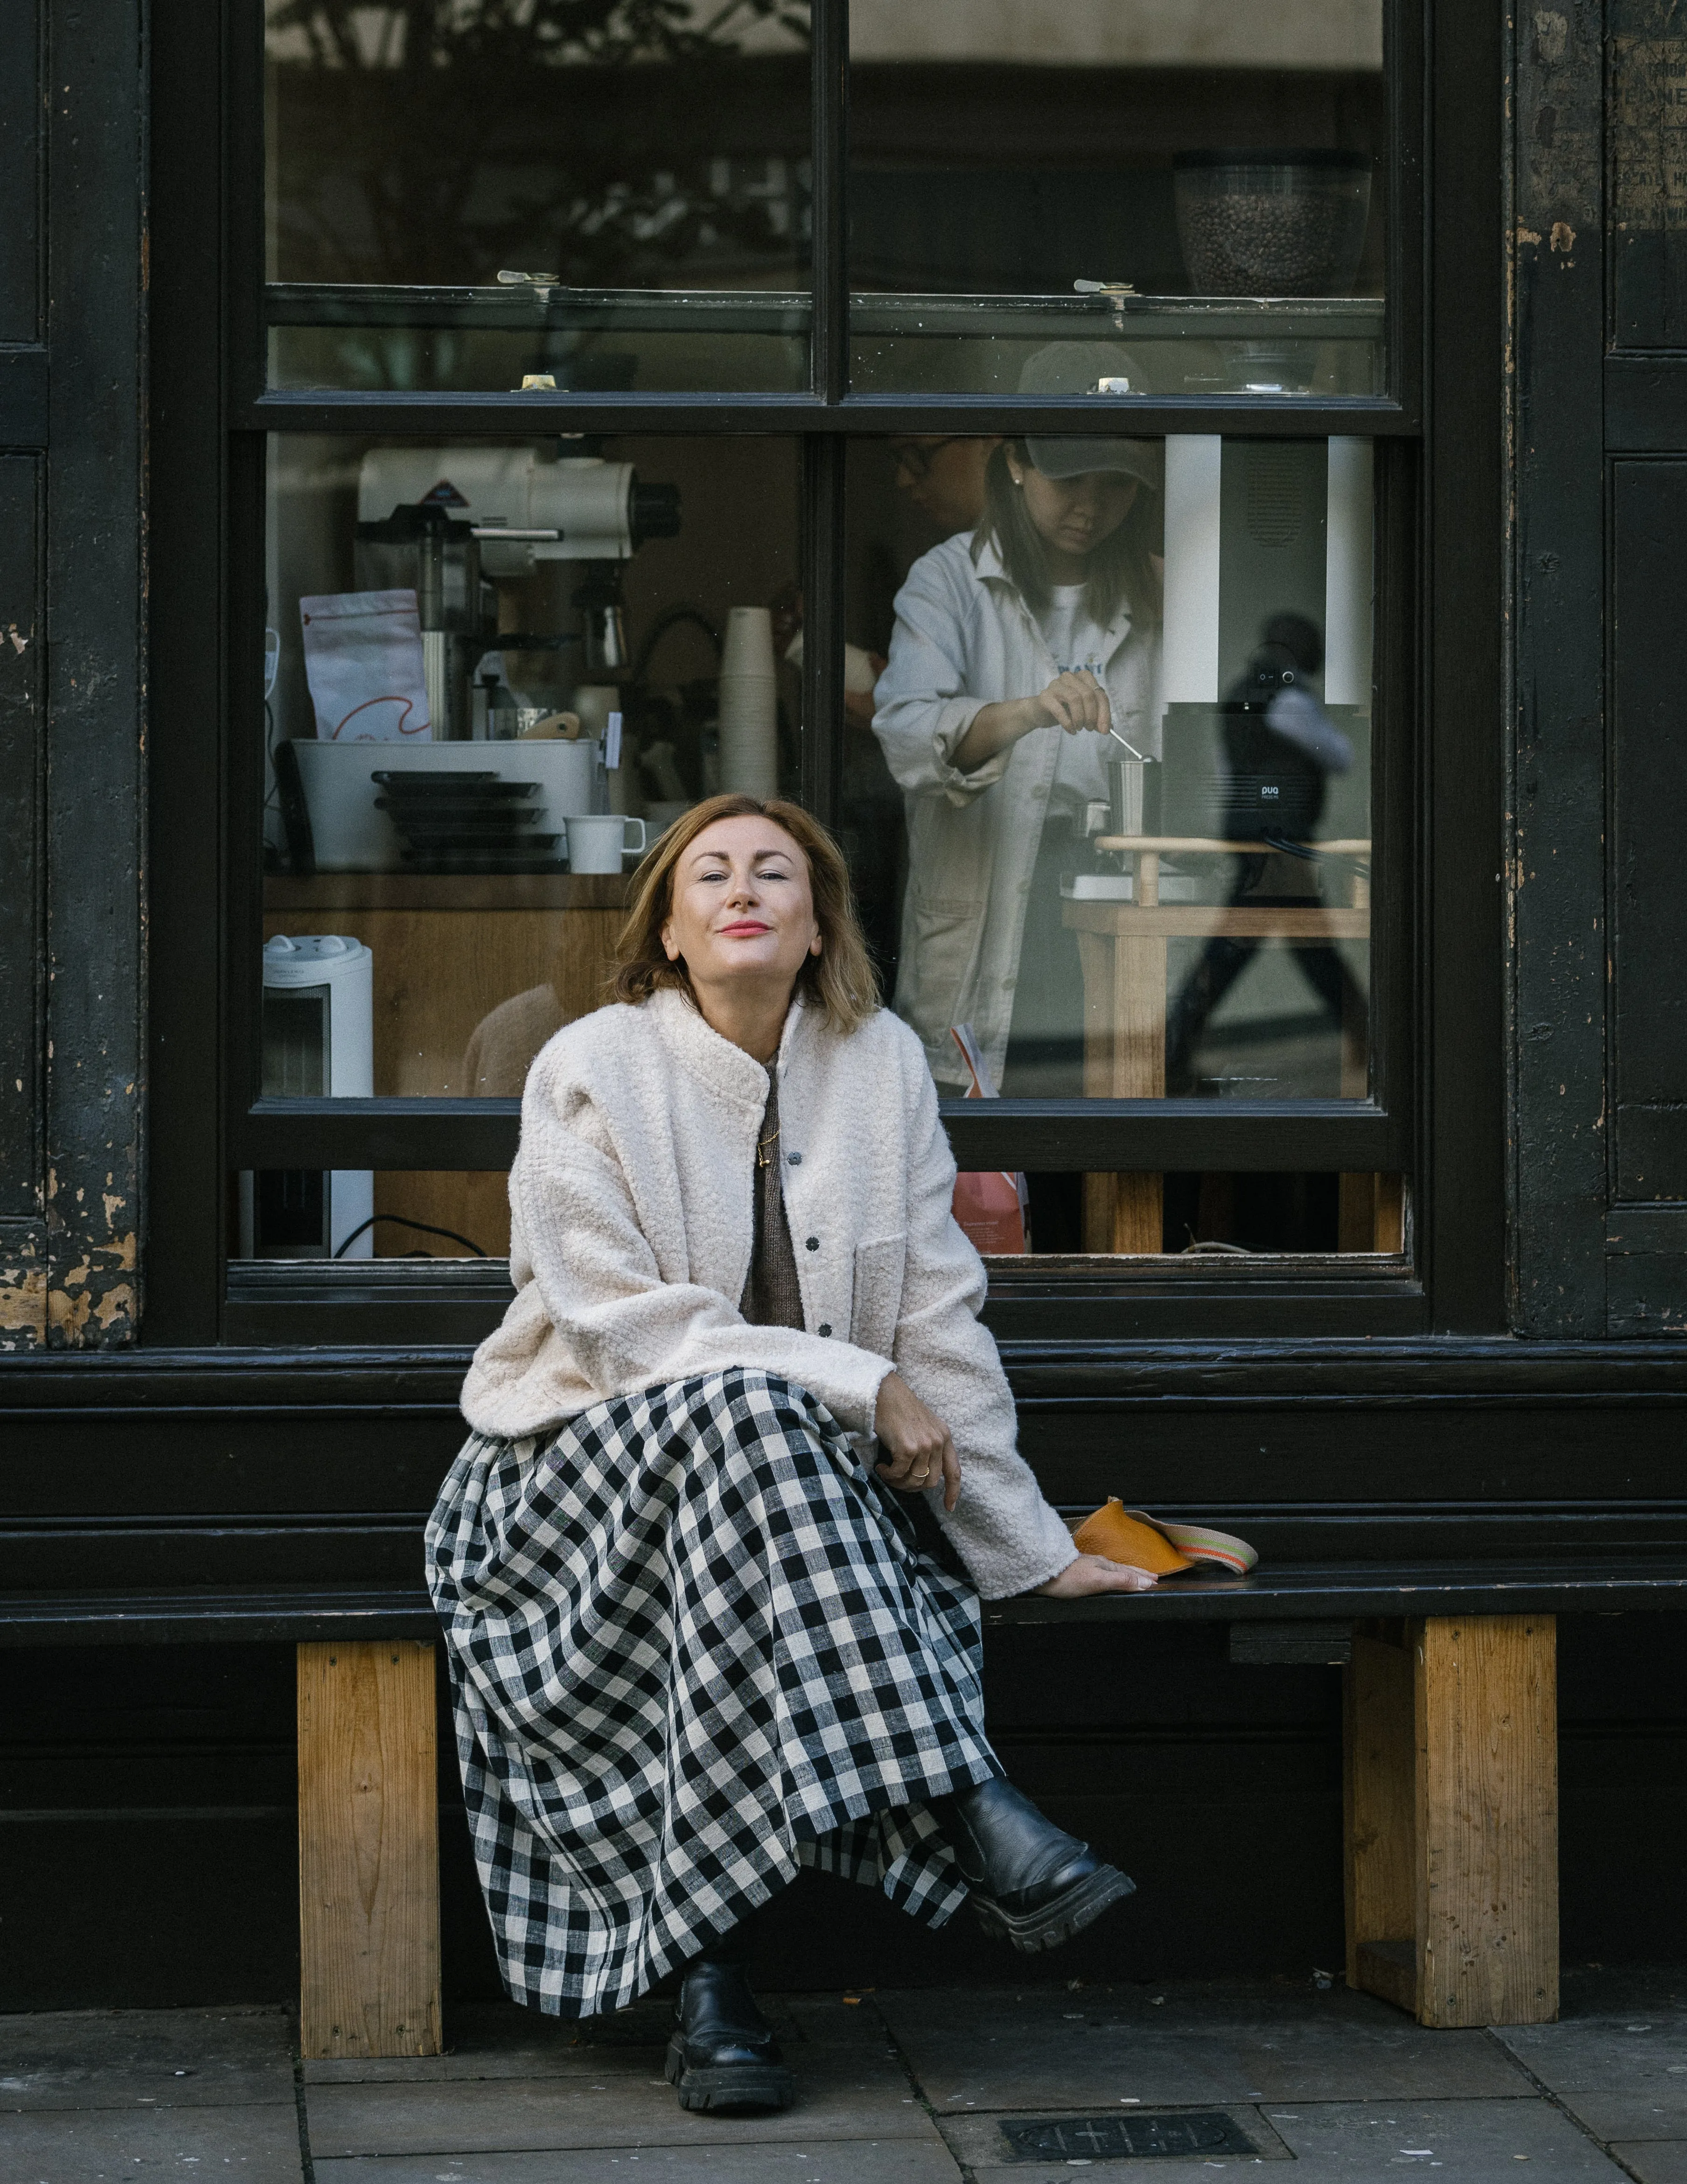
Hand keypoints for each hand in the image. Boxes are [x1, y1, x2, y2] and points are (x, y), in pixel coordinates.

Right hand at [872, 1369, 960, 1511]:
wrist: (885, 1392)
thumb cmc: (900, 1408)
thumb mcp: (925, 1425)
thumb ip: (930, 1445)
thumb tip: (924, 1474)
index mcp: (944, 1437)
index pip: (954, 1471)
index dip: (953, 1492)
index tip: (949, 1508)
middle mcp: (938, 1441)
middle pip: (931, 1482)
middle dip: (913, 1487)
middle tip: (898, 1481)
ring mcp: (924, 1445)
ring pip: (915, 1481)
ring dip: (899, 1482)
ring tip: (887, 1472)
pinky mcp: (907, 1448)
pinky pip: (899, 1474)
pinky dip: (888, 1475)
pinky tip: (881, 1467)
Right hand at [1034, 669, 1111, 738]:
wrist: (1039, 712)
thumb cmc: (1064, 709)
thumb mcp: (1084, 712)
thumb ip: (1096, 718)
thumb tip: (1107, 729)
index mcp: (1083, 677)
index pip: (1099, 693)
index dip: (1104, 713)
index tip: (1105, 730)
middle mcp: (1070, 677)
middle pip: (1088, 694)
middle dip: (1092, 715)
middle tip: (1090, 728)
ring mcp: (1056, 685)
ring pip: (1075, 698)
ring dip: (1080, 718)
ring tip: (1079, 728)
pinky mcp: (1045, 696)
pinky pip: (1060, 710)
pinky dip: (1068, 723)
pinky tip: (1071, 730)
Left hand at [1034, 1552, 1157, 1597]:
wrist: (1042, 1572)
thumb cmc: (1067, 1578)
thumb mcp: (1098, 1580)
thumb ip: (1120, 1581)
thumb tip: (1143, 1583)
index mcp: (1105, 1566)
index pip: (1129, 1573)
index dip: (1143, 1578)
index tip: (1156, 1581)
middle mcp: (1098, 1563)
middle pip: (1123, 1569)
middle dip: (1138, 1573)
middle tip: (1152, 1577)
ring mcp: (1088, 1565)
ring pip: (1114, 1569)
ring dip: (1127, 1573)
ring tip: (1135, 1576)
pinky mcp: (1079, 1570)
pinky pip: (1103, 1571)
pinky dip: (1113, 1574)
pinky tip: (1107, 1575)